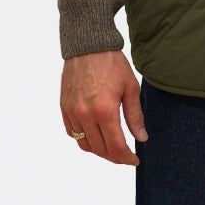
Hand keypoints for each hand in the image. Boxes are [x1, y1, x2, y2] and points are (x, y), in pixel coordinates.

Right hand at [60, 50, 147, 164]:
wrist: (88, 45)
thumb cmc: (111, 62)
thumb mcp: (130, 87)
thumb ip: (135, 116)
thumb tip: (141, 138)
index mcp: (105, 110)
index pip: (116, 146)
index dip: (126, 158)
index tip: (134, 160)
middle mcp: (85, 115)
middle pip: (100, 149)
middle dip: (114, 157)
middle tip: (125, 156)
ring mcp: (72, 112)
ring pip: (84, 144)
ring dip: (98, 150)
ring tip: (111, 148)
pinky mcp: (64, 108)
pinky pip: (72, 133)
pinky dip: (83, 139)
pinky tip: (94, 135)